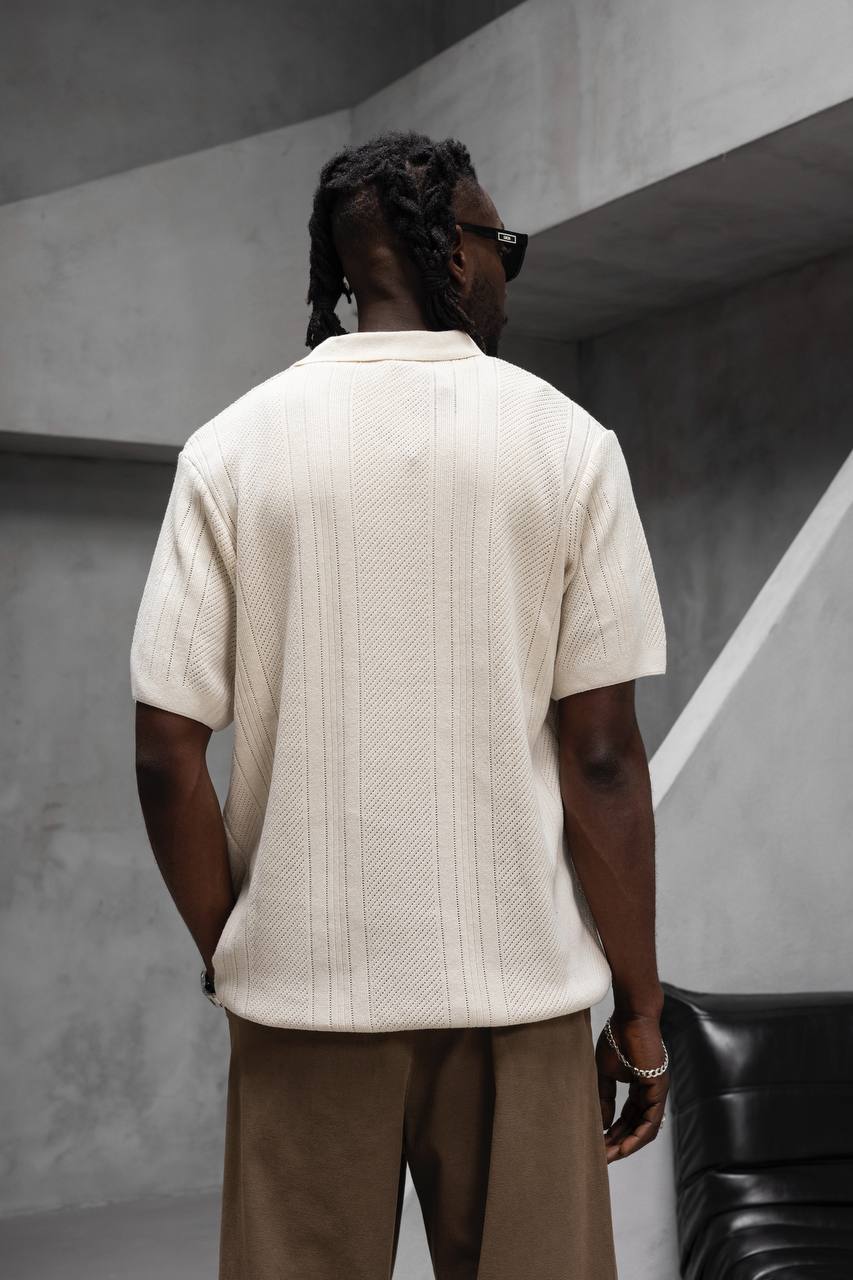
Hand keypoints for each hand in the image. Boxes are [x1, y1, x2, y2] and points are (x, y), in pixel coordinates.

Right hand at [596, 1011, 668, 1161]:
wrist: (631, 1016)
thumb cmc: (618, 1037)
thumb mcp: (605, 1072)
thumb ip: (605, 1097)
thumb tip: (603, 1123)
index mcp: (639, 1087)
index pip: (628, 1117)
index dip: (614, 1132)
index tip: (599, 1144)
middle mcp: (650, 1093)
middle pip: (636, 1126)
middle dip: (619, 1143)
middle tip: (601, 1157)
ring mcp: (657, 1092)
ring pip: (645, 1128)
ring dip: (628, 1145)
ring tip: (610, 1157)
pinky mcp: (659, 1089)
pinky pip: (651, 1120)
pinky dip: (638, 1136)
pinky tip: (624, 1147)